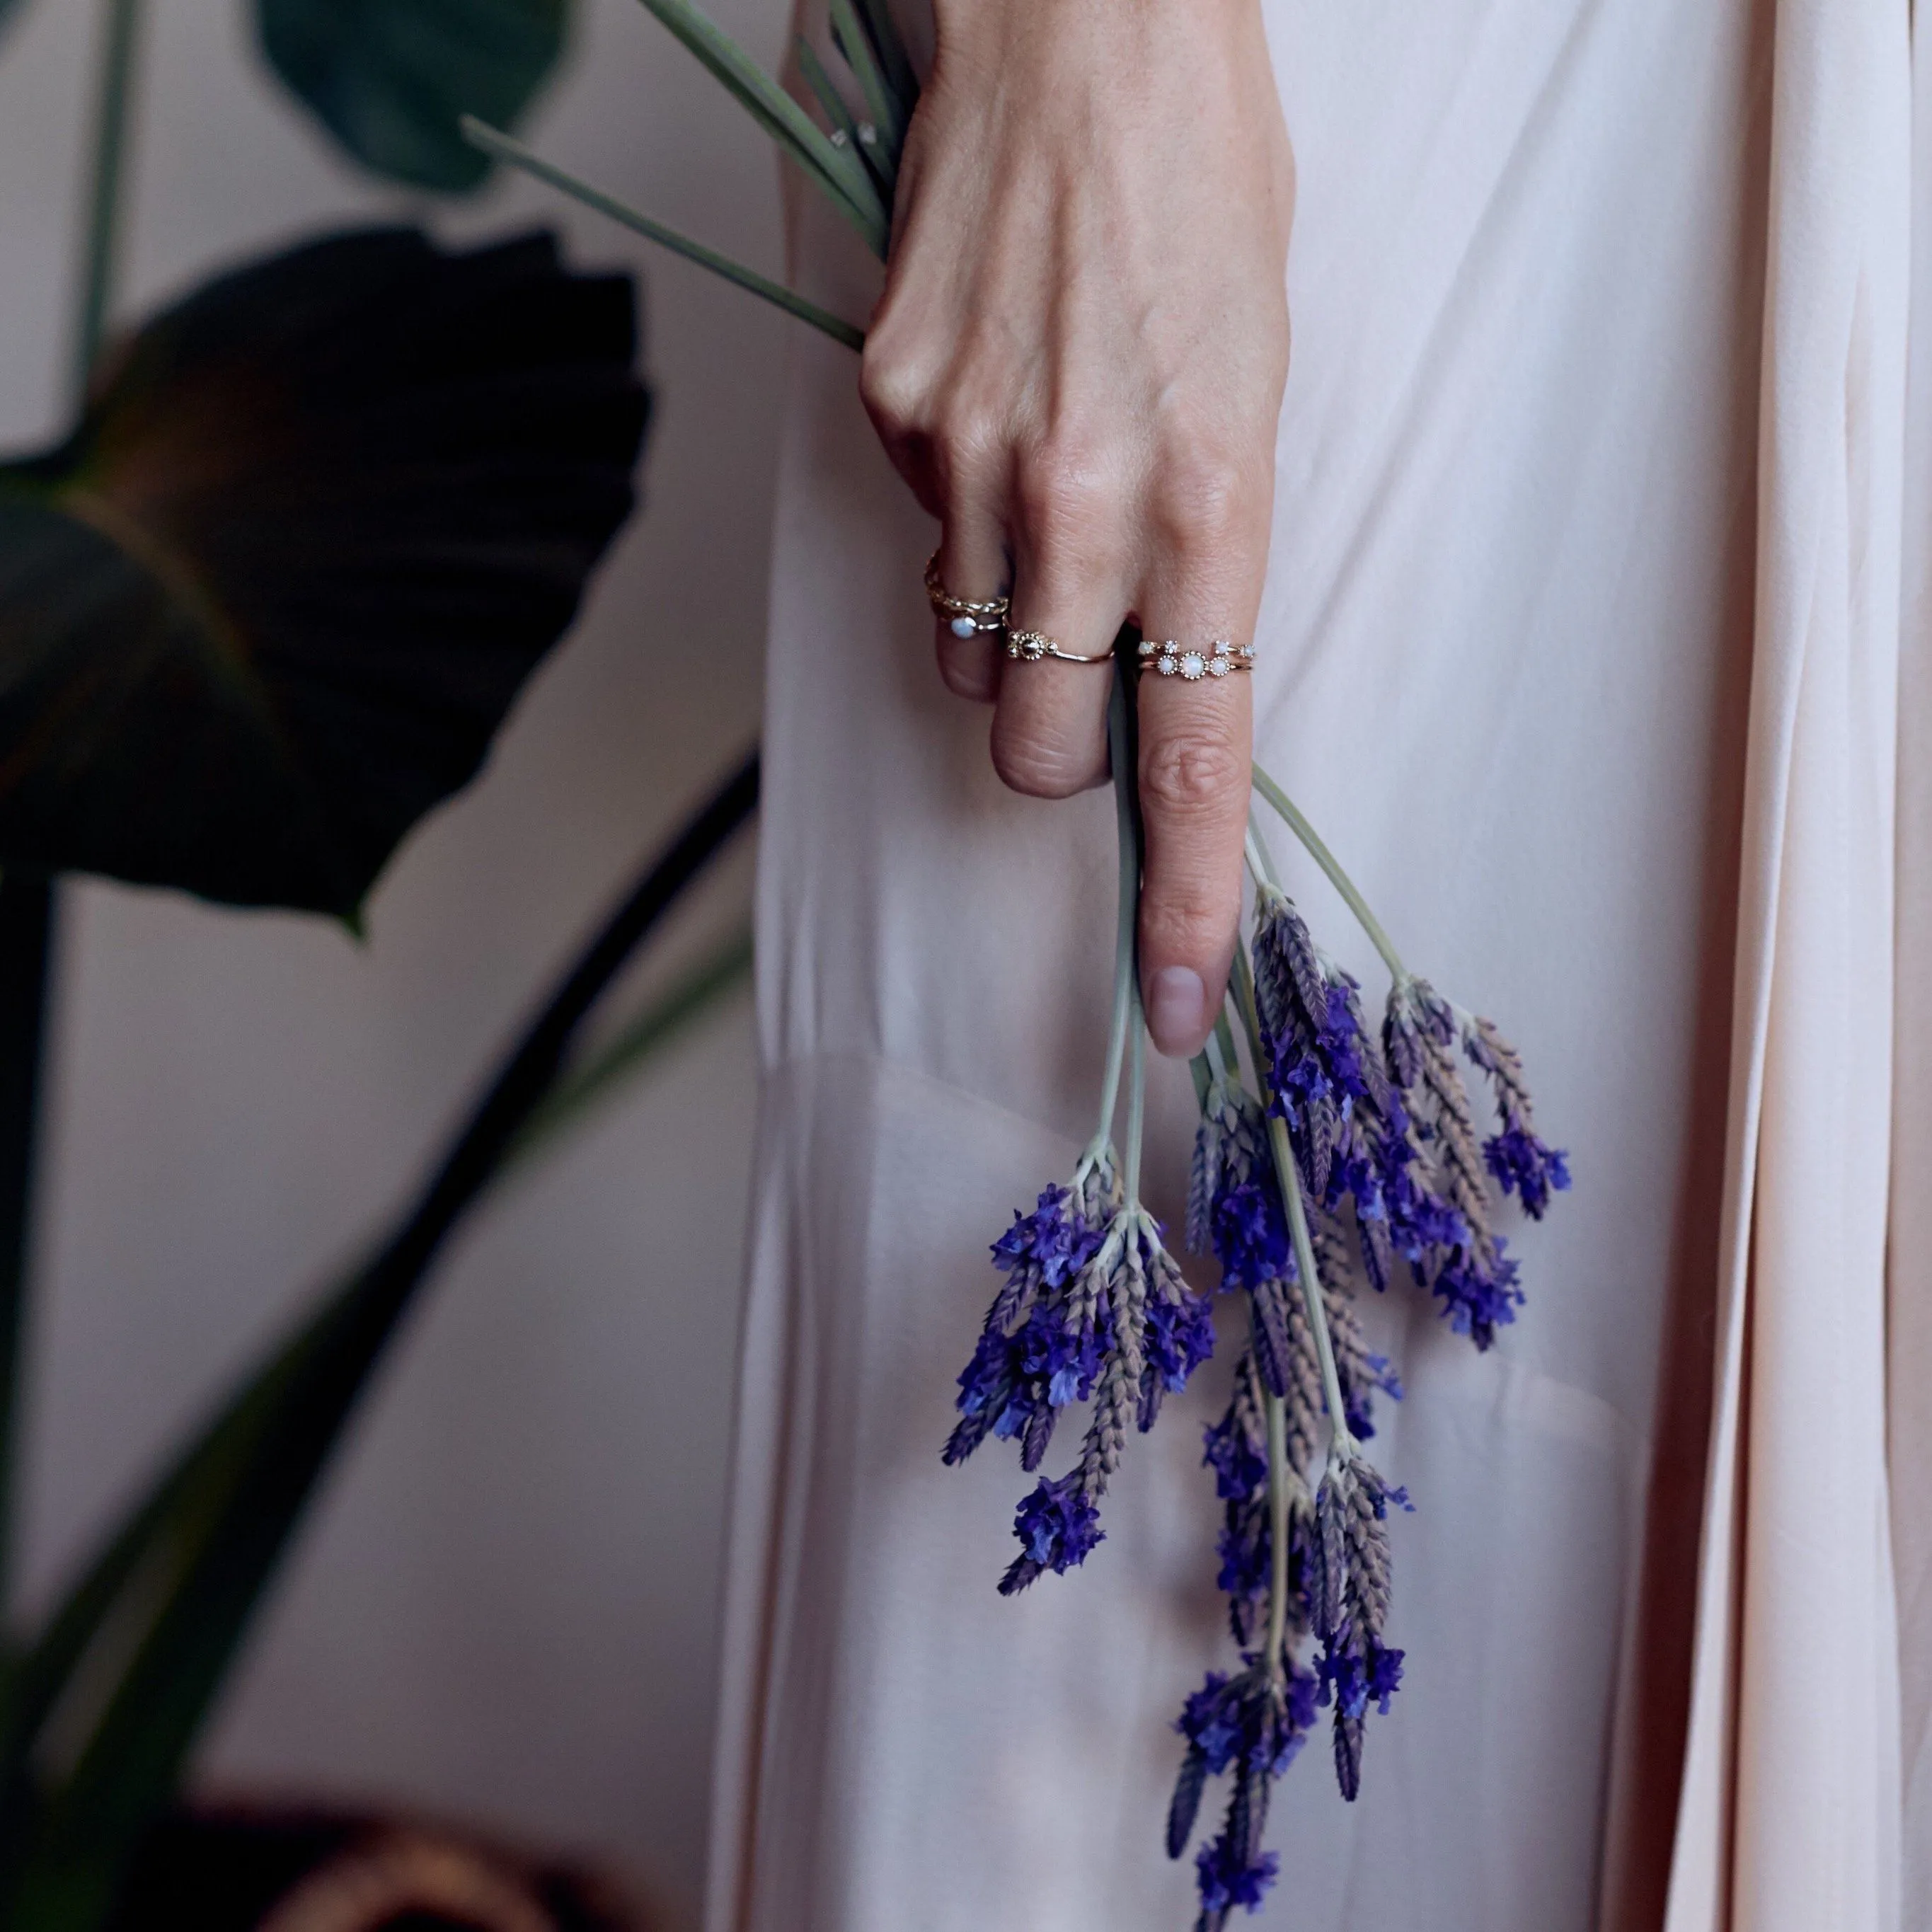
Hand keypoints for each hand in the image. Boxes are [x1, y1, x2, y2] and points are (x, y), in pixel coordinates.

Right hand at [860, 0, 1292, 1057]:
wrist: (1081, 22)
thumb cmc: (1198, 190)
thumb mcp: (1254, 381)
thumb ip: (1196, 552)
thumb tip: (1128, 669)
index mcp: (1213, 494)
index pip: (1197, 749)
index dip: (1184, 893)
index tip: (1174, 993)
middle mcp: (1083, 495)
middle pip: (1030, 744)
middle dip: (1052, 747)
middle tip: (1078, 670)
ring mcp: (970, 457)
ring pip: (959, 656)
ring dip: (996, 632)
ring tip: (1040, 500)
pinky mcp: (887, 408)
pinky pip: (916, 534)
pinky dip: (953, 516)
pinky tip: (993, 409)